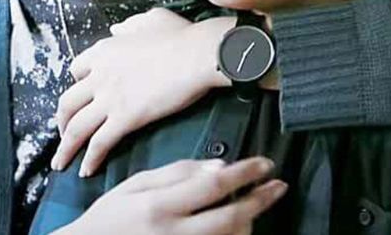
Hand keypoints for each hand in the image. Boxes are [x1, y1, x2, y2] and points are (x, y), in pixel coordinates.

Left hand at [52, 9, 235, 176]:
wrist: (199, 54)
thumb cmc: (183, 36)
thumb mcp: (153, 19)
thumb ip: (131, 25)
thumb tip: (117, 30)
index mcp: (105, 51)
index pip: (76, 69)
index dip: (76, 84)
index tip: (81, 95)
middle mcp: (100, 75)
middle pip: (66, 103)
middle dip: (61, 122)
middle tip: (64, 133)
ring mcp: (110, 98)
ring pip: (76, 128)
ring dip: (66, 148)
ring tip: (62, 162)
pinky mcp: (125, 118)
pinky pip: (99, 143)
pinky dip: (90, 159)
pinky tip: (87, 170)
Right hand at [52, 157, 285, 234]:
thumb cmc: (110, 217)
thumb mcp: (136, 185)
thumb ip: (177, 173)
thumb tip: (220, 166)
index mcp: (159, 206)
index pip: (213, 186)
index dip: (246, 173)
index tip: (266, 163)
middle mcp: (172, 234)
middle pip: (231, 218)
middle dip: (261, 200)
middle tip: (280, 186)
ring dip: (251, 221)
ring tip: (259, 205)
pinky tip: (240, 226)